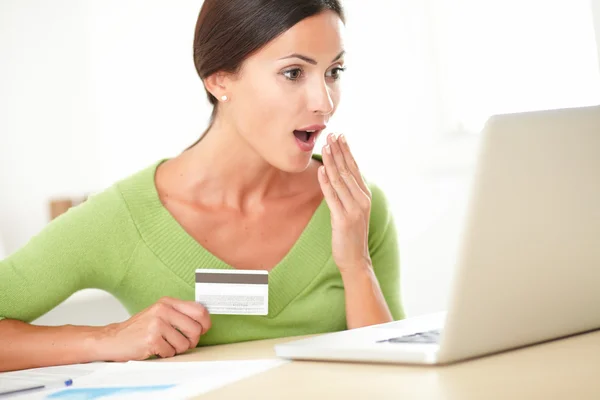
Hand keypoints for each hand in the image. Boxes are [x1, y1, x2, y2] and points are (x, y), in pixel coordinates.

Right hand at [98, 296, 211, 360]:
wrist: (113, 339)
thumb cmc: (139, 328)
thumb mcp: (160, 314)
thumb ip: (180, 314)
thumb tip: (204, 321)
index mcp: (167, 302)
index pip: (199, 310)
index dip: (205, 323)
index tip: (203, 329)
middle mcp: (163, 310)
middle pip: (195, 329)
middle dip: (192, 340)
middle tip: (182, 342)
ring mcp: (157, 324)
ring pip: (184, 343)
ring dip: (177, 349)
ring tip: (165, 345)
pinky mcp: (151, 339)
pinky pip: (171, 352)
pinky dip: (165, 354)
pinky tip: (155, 348)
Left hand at [318, 133, 372, 272]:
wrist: (355, 258)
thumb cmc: (351, 233)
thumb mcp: (353, 209)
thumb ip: (348, 193)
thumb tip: (338, 173)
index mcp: (365, 195)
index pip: (355, 168)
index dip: (346, 151)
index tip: (339, 136)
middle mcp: (362, 200)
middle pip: (348, 170)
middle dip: (338, 151)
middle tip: (331, 134)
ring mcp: (354, 209)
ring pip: (340, 181)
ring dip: (332, 162)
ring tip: (324, 147)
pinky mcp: (343, 219)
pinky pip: (333, 197)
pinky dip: (326, 182)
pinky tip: (321, 170)